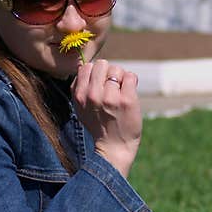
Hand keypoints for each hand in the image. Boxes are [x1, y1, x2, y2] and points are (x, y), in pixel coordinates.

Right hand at [72, 58, 141, 176]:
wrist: (114, 147)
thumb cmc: (99, 126)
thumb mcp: (81, 108)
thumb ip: (81, 88)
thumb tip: (86, 66)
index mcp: (79, 95)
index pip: (86, 67)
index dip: (96, 73)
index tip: (101, 85)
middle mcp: (93, 95)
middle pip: (102, 64)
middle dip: (109, 73)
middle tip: (113, 87)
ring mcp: (110, 97)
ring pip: (117, 69)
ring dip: (121, 78)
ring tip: (121, 92)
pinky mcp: (127, 100)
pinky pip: (130, 76)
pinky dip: (132, 81)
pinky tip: (129, 94)